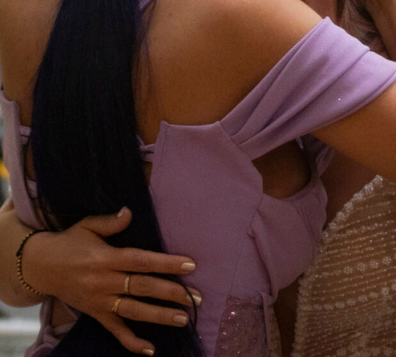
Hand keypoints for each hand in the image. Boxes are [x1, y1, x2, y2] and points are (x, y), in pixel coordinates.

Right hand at [23, 208, 199, 355]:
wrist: (38, 267)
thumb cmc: (69, 243)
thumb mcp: (87, 226)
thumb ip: (110, 222)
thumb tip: (130, 212)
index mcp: (106, 258)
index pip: (142, 261)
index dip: (166, 264)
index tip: (190, 265)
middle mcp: (104, 282)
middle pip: (143, 288)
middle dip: (172, 293)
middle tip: (197, 298)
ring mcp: (100, 301)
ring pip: (133, 311)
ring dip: (159, 316)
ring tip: (184, 319)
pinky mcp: (95, 313)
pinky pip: (114, 330)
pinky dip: (131, 341)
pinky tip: (150, 349)